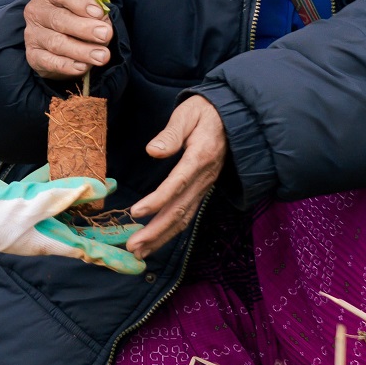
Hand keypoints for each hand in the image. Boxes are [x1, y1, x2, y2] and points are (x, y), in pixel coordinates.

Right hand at [0, 165, 143, 274]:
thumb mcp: (31, 206)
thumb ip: (65, 195)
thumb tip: (100, 188)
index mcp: (51, 240)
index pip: (92, 251)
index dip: (117, 258)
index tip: (140, 265)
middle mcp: (46, 230)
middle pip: (86, 230)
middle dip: (111, 230)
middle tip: (139, 230)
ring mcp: (34, 216)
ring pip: (69, 208)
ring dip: (89, 199)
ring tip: (112, 188)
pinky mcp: (22, 201)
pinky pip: (45, 189)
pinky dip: (58, 179)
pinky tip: (70, 165)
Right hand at [25, 0, 113, 79]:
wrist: (59, 43)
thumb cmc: (76, 19)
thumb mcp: (86, 10)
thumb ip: (95, 13)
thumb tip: (104, 22)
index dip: (81, 2)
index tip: (99, 13)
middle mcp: (37, 12)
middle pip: (59, 19)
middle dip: (85, 28)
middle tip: (105, 34)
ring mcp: (32, 34)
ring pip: (56, 43)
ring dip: (82, 50)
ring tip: (102, 55)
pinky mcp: (33, 55)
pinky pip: (49, 62)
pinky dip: (67, 65)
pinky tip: (83, 66)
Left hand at [125, 96, 226, 259]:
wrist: (232, 117)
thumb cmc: (205, 112)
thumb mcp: (187, 114)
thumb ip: (171, 133)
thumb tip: (153, 151)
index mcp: (200, 157)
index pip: (177, 183)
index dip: (157, 200)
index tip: (136, 212)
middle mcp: (205, 178)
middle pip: (180, 209)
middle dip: (156, 231)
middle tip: (133, 246)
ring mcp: (205, 186)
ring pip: (184, 217)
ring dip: (162, 237)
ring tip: (139, 251)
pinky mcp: (202, 190)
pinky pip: (188, 214)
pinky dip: (171, 231)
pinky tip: (155, 241)